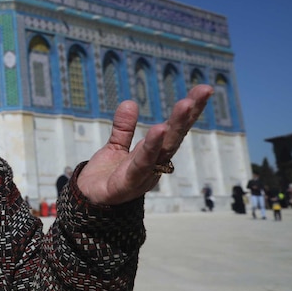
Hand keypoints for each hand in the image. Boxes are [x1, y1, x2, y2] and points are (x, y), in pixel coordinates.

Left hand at [76, 84, 213, 204]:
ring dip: (175, 127)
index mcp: (153, 154)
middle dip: (189, 114)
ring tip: (185, 104)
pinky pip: (140, 164)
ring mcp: (143, 174)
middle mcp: (154, 164)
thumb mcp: (115, 146)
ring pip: (163, 149)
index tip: (205, 90)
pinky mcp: (127, 183)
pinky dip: (150, 148)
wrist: (87, 201)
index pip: (174, 129)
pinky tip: (157, 131)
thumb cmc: (106, 176)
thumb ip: (124, 128)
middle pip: (175, 136)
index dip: (189, 111)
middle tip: (204, 91)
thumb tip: (130, 103)